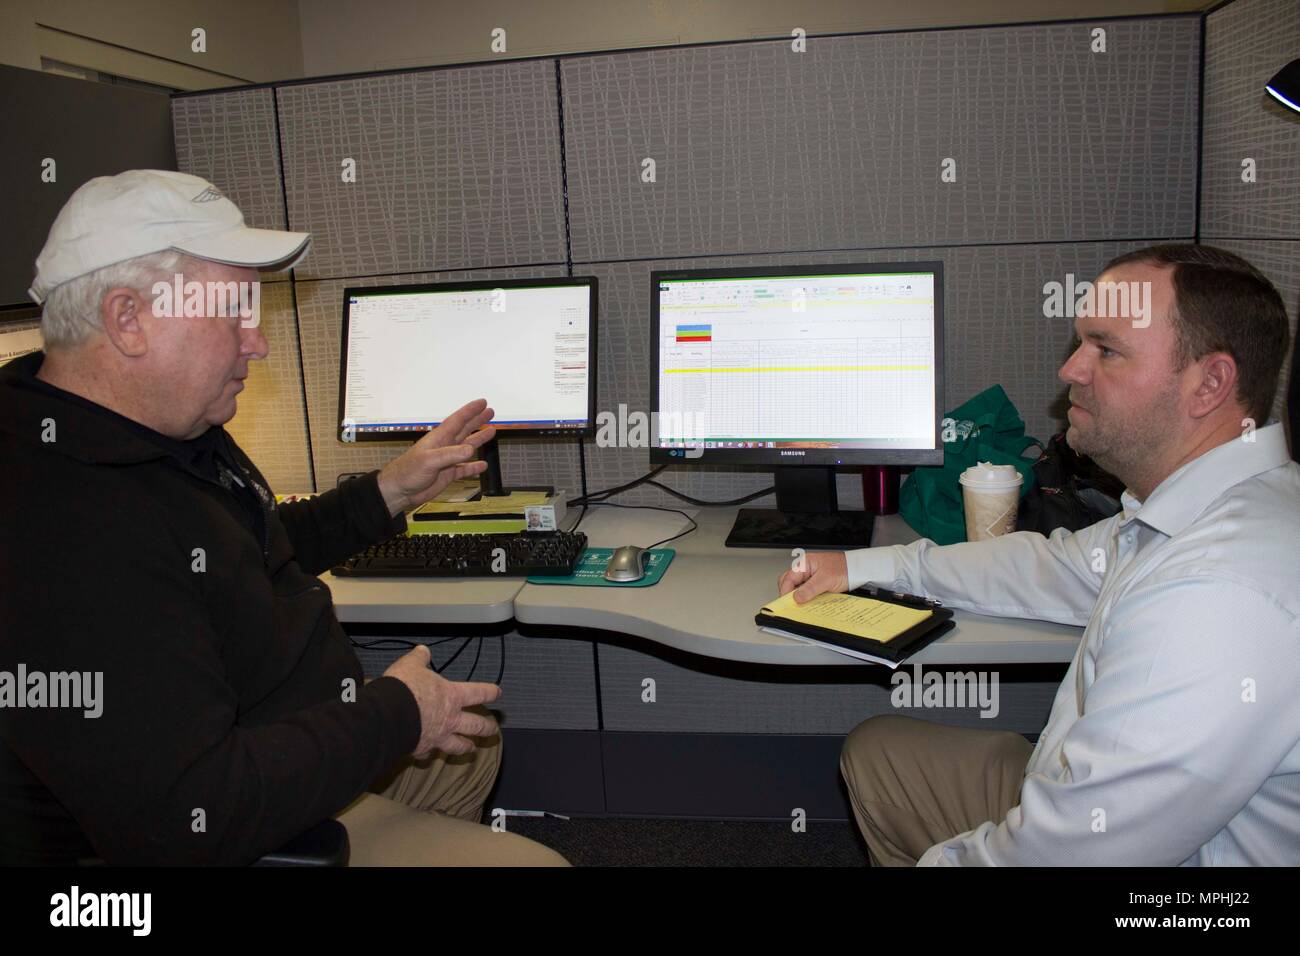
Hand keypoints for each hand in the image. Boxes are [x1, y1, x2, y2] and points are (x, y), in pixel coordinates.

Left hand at [376, 399, 496, 515]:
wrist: (399, 490)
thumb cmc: (407, 471)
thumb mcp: (429, 460)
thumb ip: (450, 454)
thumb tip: (470, 449)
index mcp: (439, 438)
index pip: (458, 420)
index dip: (470, 411)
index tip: (482, 403)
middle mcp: (445, 446)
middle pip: (465, 429)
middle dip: (477, 420)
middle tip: (490, 412)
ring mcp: (447, 460)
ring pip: (467, 447)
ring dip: (479, 439)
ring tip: (491, 431)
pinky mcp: (448, 474)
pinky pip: (464, 469)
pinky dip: (474, 467)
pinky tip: (482, 465)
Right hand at [383, 645, 501, 757]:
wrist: (389, 715)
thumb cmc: (403, 688)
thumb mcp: (410, 665)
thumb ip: (419, 658)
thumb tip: (422, 650)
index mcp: (451, 696)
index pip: (478, 693)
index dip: (489, 692)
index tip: (498, 693)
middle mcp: (450, 718)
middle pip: (475, 725)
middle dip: (486, 727)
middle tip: (493, 730)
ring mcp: (438, 736)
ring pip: (458, 745)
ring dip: (466, 747)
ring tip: (471, 749)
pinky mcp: (422, 748)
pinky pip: (428, 754)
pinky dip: (428, 754)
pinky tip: (427, 756)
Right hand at [777, 551, 848, 604]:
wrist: (858, 569)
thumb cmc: (844, 568)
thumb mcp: (826, 580)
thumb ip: (810, 589)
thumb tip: (796, 597)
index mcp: (804, 564)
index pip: (787, 579)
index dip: (785, 592)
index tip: (787, 603)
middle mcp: (805, 569)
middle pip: (789, 583)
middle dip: (789, 595)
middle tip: (794, 605)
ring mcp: (810, 577)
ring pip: (797, 589)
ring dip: (800, 598)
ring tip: (804, 605)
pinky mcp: (816, 584)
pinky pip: (807, 592)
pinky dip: (807, 598)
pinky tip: (811, 603)